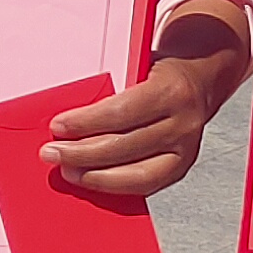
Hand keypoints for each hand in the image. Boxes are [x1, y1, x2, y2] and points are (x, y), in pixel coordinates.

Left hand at [42, 47, 230, 203]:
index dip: (86, 123)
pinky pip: (146, 186)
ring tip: (69, 171)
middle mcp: (183, 123)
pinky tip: (93, 180)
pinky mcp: (182, 168)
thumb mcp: (137, 67)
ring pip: (136, 174)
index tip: (57, 127)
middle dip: (82, 153)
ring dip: (96, 176)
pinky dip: (116, 186)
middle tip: (52, 154)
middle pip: (125, 146)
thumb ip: (110, 90)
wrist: (199, 80)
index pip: (121, 112)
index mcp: (171, 90)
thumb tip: (67, 122)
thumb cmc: (158, 73)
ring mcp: (187, 150)